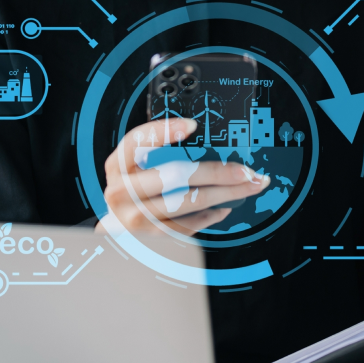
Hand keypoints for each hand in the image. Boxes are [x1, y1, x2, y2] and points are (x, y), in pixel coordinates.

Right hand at [96, 117, 271, 236]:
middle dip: (216, 171)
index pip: (138, 142)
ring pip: (188, 202)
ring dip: (225, 194)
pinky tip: (225, 207)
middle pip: (174, 176)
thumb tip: (203, 139)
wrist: (116, 229)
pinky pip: (188, 225)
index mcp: (117, 165)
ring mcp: (136, 217)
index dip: (164, 131)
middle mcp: (122, 191)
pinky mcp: (151, 237)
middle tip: (245, 170)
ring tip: (248, 186)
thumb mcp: (134, 166)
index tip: (193, 125)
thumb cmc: (133, 188)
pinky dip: (210, 215)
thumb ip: (158, 152)